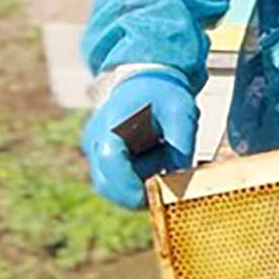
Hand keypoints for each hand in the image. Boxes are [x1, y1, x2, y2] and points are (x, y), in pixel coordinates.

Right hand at [82, 71, 198, 207]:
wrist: (149, 79)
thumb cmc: (163, 92)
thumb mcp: (181, 113)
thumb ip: (182, 146)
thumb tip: (181, 179)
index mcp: (112, 124)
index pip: (109, 161)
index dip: (126, 186)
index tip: (147, 199)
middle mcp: (96, 139)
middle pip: (105, 183)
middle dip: (134, 194)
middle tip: (164, 192)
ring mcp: (95, 150)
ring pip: (111, 185)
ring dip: (138, 184)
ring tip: (162, 156)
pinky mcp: (103, 158)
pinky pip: (118, 180)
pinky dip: (138, 178)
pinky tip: (157, 156)